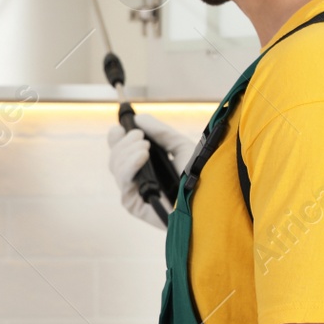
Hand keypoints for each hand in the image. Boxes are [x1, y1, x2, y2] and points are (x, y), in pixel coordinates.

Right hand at [107, 114, 196, 229]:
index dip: (117, 137)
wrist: (208, 200)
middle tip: (141, 137)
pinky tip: (142, 157)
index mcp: (145, 165)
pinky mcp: (133, 204)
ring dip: (128, 151)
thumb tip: (139, 119)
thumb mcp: (182, 148)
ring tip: (146, 148)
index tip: (122, 127)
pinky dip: (130, 165)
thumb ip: (161, 133)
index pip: (120, 150)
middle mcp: (137, 179)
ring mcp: (134, 192)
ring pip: (116, 166)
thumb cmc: (200, 177)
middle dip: (124, 142)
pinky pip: (123, 181)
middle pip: (115, 156)